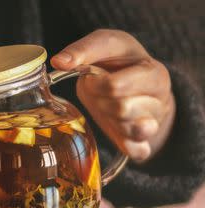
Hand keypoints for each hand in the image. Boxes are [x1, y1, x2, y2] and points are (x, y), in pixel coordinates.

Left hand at [51, 29, 175, 161]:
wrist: (134, 84)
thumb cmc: (117, 62)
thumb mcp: (104, 45)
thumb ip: (83, 50)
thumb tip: (58, 61)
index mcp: (151, 70)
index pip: (115, 86)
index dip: (95, 84)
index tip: (92, 77)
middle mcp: (160, 96)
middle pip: (120, 109)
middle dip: (101, 102)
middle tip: (100, 94)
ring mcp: (156, 119)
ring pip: (128, 129)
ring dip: (110, 120)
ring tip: (109, 108)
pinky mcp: (147, 140)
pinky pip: (137, 150)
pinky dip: (126, 145)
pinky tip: (121, 134)